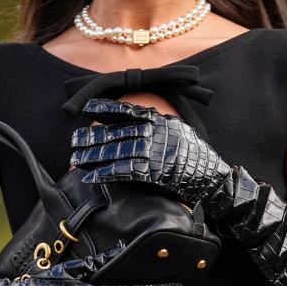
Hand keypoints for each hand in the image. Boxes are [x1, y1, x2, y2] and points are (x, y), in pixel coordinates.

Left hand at [69, 98, 231, 206]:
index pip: (126, 110)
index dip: (104, 109)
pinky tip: (90, 176)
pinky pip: (122, 172)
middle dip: (92, 136)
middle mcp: (153, 133)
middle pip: (115, 132)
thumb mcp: (179, 129)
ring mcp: (152, 152)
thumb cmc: (196, 155)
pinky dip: (104, 174)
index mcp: (159, 119)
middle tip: (74, 139)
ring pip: (115, 152)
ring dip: (93, 156)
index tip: (87, 108)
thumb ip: (159, 123)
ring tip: (77, 158)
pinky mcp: (152, 173)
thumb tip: (141, 119)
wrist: (212, 177)